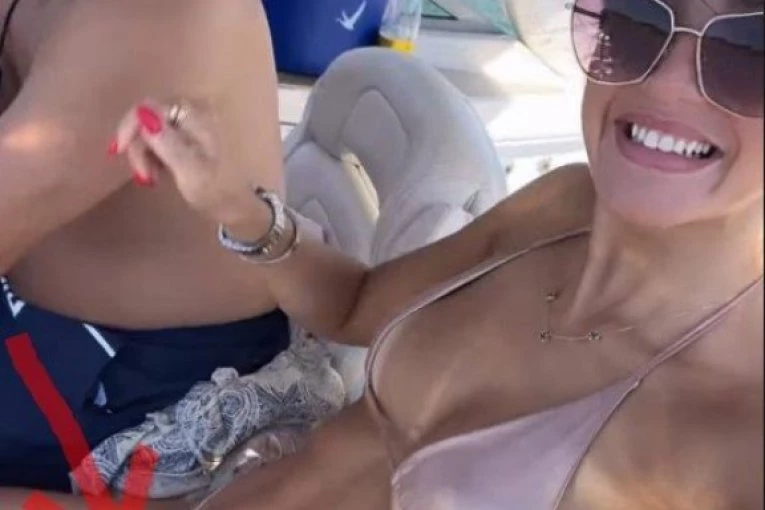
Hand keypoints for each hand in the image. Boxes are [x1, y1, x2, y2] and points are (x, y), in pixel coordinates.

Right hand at [110, 99, 271, 239]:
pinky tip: (157, 175)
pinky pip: (156, 141)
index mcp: (197, 114)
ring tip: (152, 179)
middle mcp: (193, 112)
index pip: (149, 106)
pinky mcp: (185, 137)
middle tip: (144, 177)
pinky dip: (152, 157)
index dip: (130, 126)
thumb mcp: (189, 170)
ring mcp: (189, 124)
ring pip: (148, 131)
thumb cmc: (216, 192)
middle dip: (138, 147)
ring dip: (144, 155)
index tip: (118, 152)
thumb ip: (167, 141)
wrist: (236, 207)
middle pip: (146, 118)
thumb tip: (143, 112)